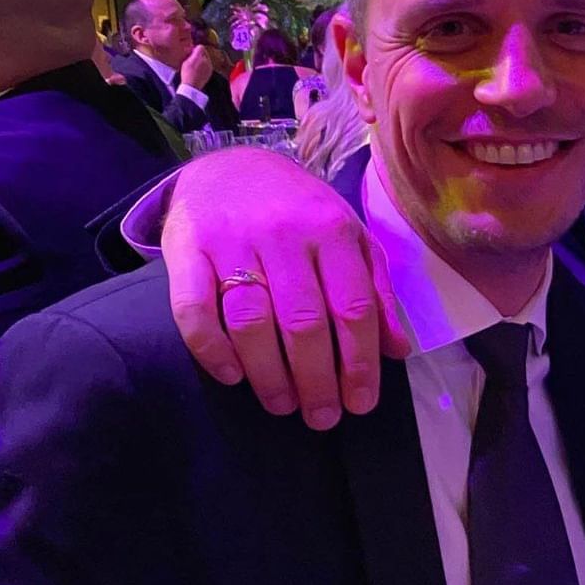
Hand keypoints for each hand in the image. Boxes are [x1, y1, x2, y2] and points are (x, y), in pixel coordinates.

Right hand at [162, 148, 409, 429]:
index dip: (359, 362)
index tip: (361, 403)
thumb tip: (398, 350)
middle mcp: (284, 234)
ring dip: (269, 373)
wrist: (229, 166)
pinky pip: (193, 307)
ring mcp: (232, 240)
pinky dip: (211, 348)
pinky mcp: (186, 248)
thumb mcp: (350, 239)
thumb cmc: (301, 212)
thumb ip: (376, 291)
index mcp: (332, 231)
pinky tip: (232, 376)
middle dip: (317, 379)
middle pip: (303, 321)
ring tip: (283, 406)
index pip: (353, 307)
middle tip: (322, 417)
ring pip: (251, 320)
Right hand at [179, 44, 212, 89]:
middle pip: (204, 53)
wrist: (192, 85)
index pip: (201, 47)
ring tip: (195, 65)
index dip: (195, 49)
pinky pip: (208, 65)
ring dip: (202, 60)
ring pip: (206, 59)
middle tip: (193, 58)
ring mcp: (209, 66)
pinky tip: (198, 69)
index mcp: (199, 57)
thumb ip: (192, 53)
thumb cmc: (187, 74)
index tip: (192, 52)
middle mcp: (206, 61)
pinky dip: (204, 65)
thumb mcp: (186, 61)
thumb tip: (196, 48)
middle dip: (199, 54)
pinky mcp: (210, 71)